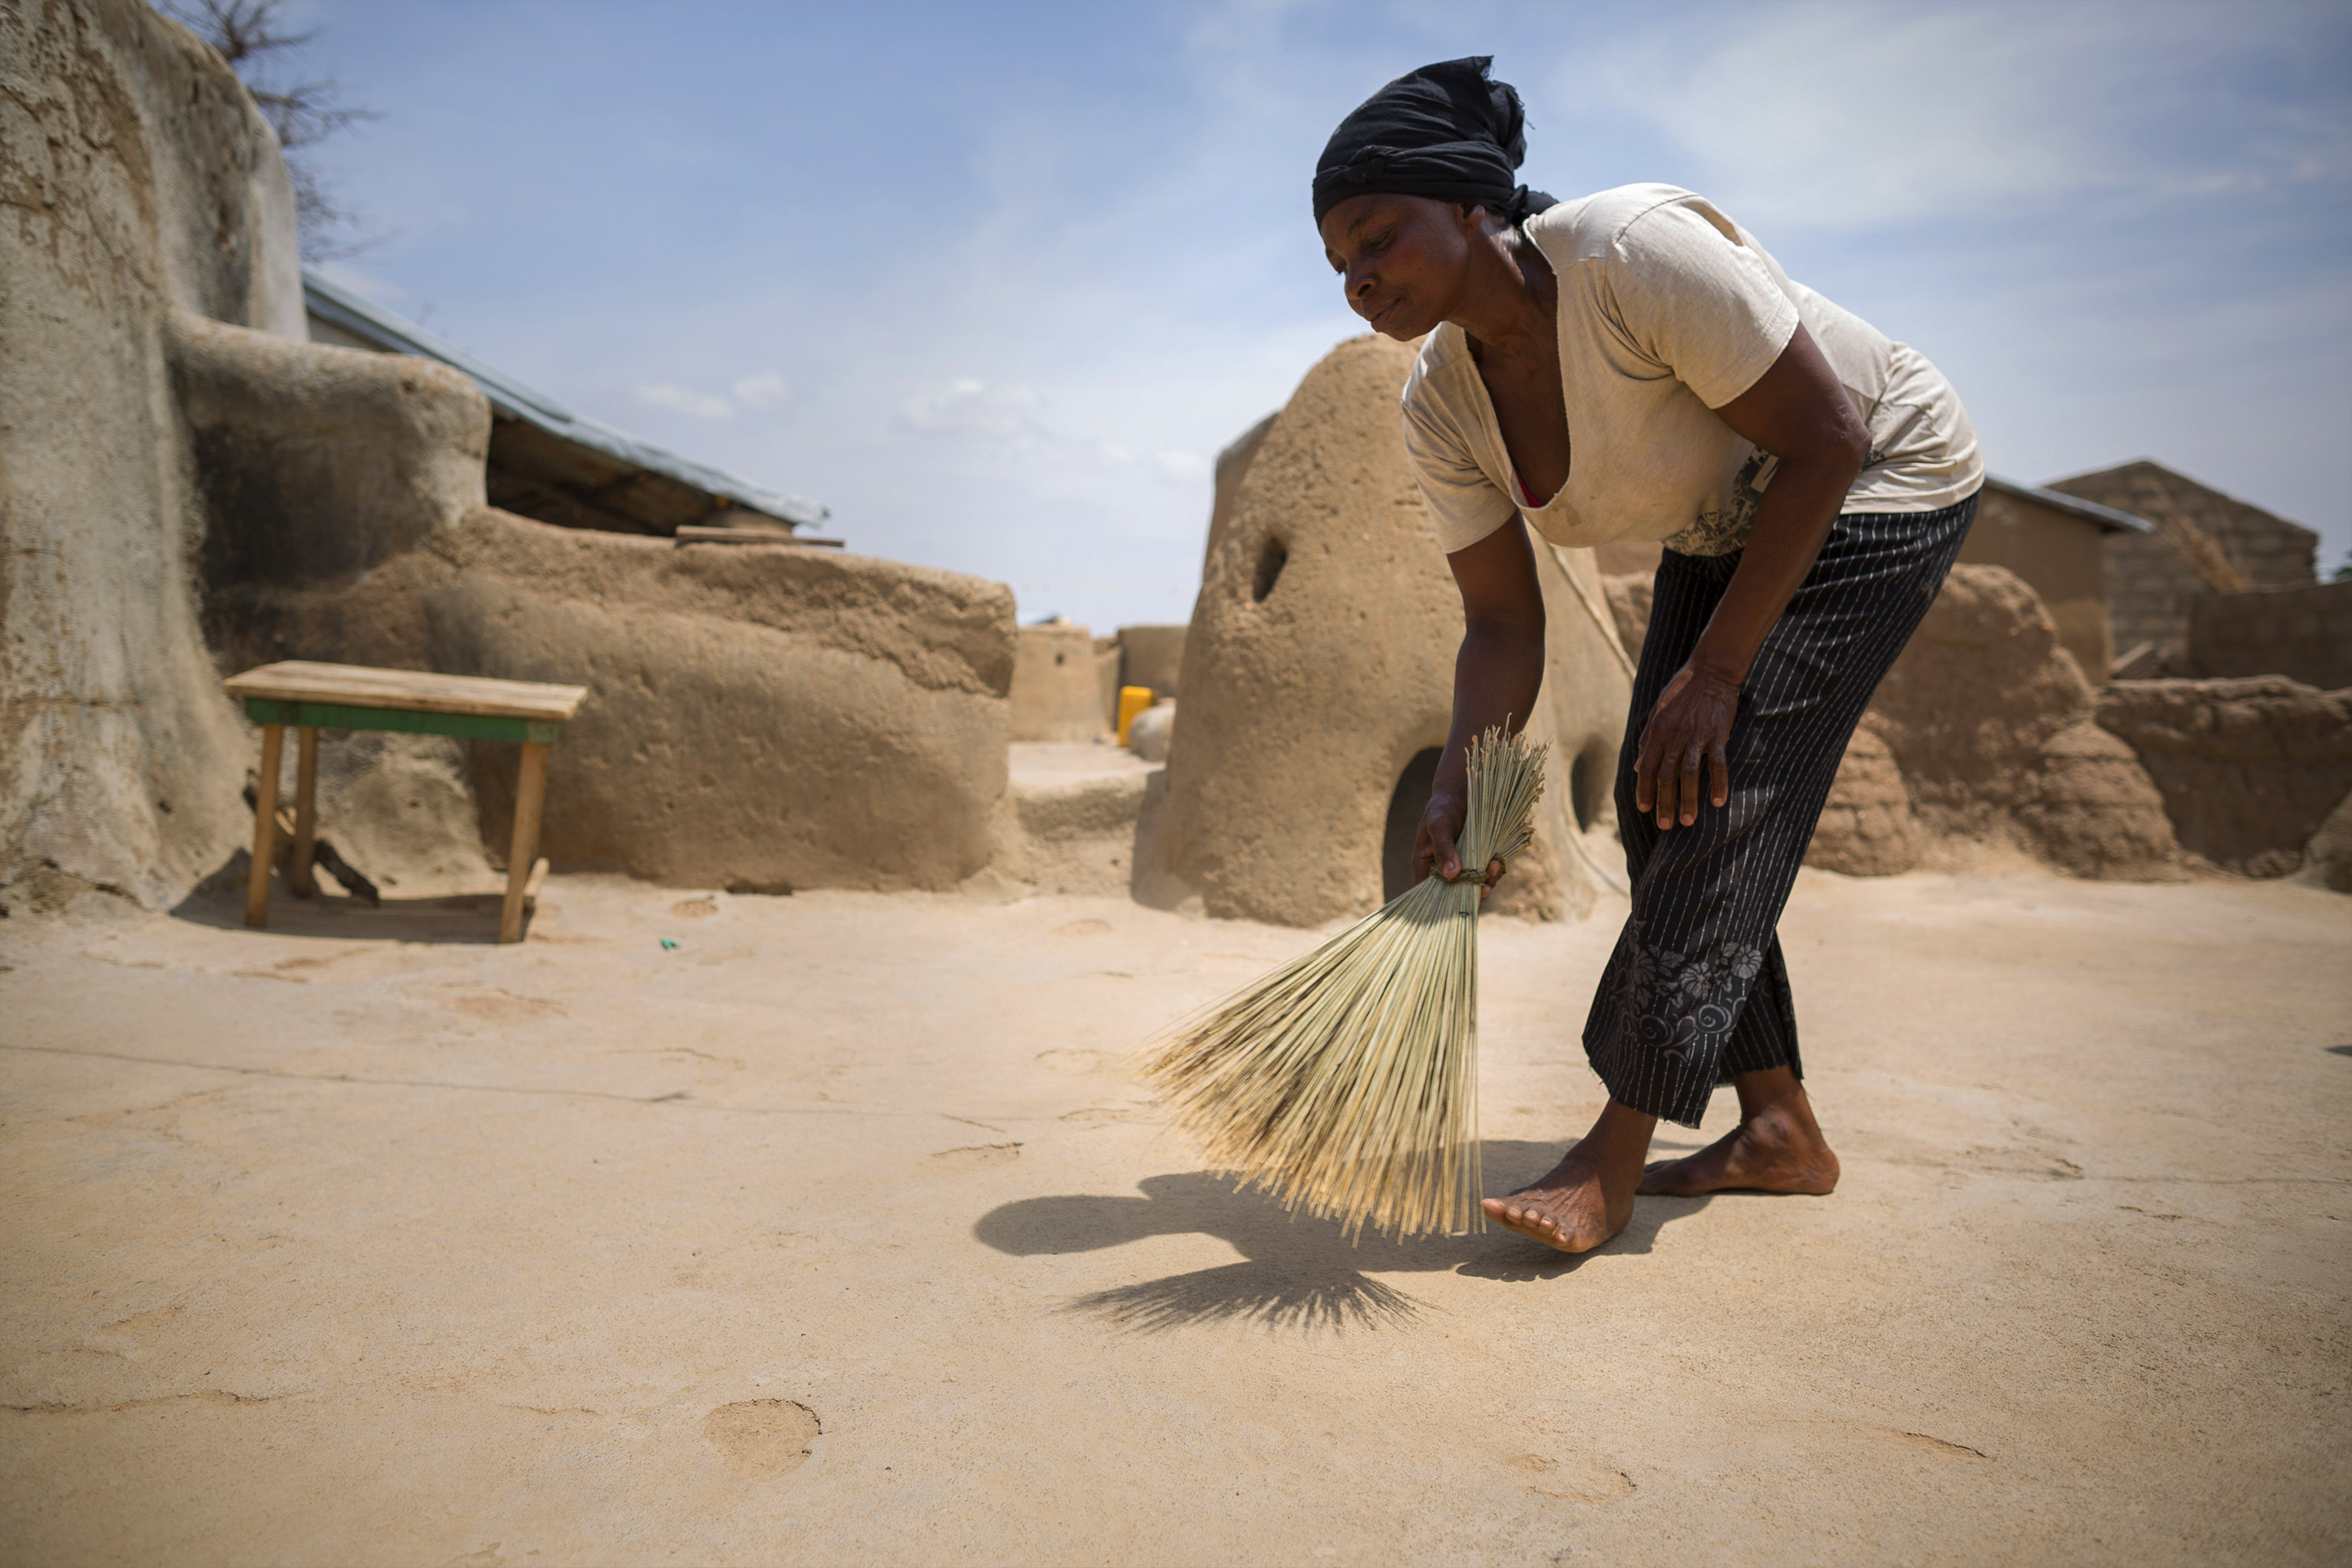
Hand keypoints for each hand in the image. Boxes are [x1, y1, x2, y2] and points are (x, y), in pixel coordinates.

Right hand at [1412, 789, 1505, 899]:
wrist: (1462, 794)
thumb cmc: (1442, 808)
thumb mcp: (1439, 825)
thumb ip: (1443, 849)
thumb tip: (1451, 875)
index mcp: (1425, 866)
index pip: (1428, 894)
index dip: (1443, 903)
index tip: (1461, 902)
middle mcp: (1442, 871)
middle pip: (1455, 895)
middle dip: (1472, 893)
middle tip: (1486, 886)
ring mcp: (1461, 867)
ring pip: (1473, 886)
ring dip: (1486, 881)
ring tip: (1494, 865)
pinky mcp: (1476, 861)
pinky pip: (1485, 874)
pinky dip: (1493, 870)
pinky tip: (1497, 858)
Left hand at [1634, 663, 1739, 829]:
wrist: (1710, 670)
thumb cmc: (1682, 691)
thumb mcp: (1658, 711)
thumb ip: (1648, 739)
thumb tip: (1639, 766)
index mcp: (1658, 731)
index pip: (1648, 767)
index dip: (1645, 790)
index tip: (1645, 809)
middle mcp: (1674, 736)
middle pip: (1667, 776)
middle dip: (1665, 803)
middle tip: (1665, 825)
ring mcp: (1697, 736)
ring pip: (1689, 774)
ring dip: (1688, 799)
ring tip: (1687, 821)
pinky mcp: (1718, 734)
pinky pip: (1717, 763)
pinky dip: (1718, 783)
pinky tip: (1718, 801)